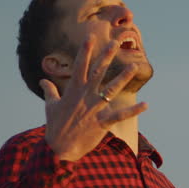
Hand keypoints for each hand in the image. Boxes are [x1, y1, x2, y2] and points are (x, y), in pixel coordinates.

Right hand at [40, 38, 147, 161]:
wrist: (59, 149)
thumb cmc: (55, 127)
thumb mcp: (50, 106)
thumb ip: (49, 91)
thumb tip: (42, 80)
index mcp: (73, 91)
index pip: (80, 67)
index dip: (85, 52)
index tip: (90, 38)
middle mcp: (84, 96)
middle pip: (97, 73)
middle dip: (106, 57)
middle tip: (114, 43)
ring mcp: (94, 109)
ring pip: (111, 90)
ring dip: (123, 78)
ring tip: (134, 67)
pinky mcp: (102, 123)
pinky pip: (120, 115)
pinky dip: (133, 111)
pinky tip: (146, 105)